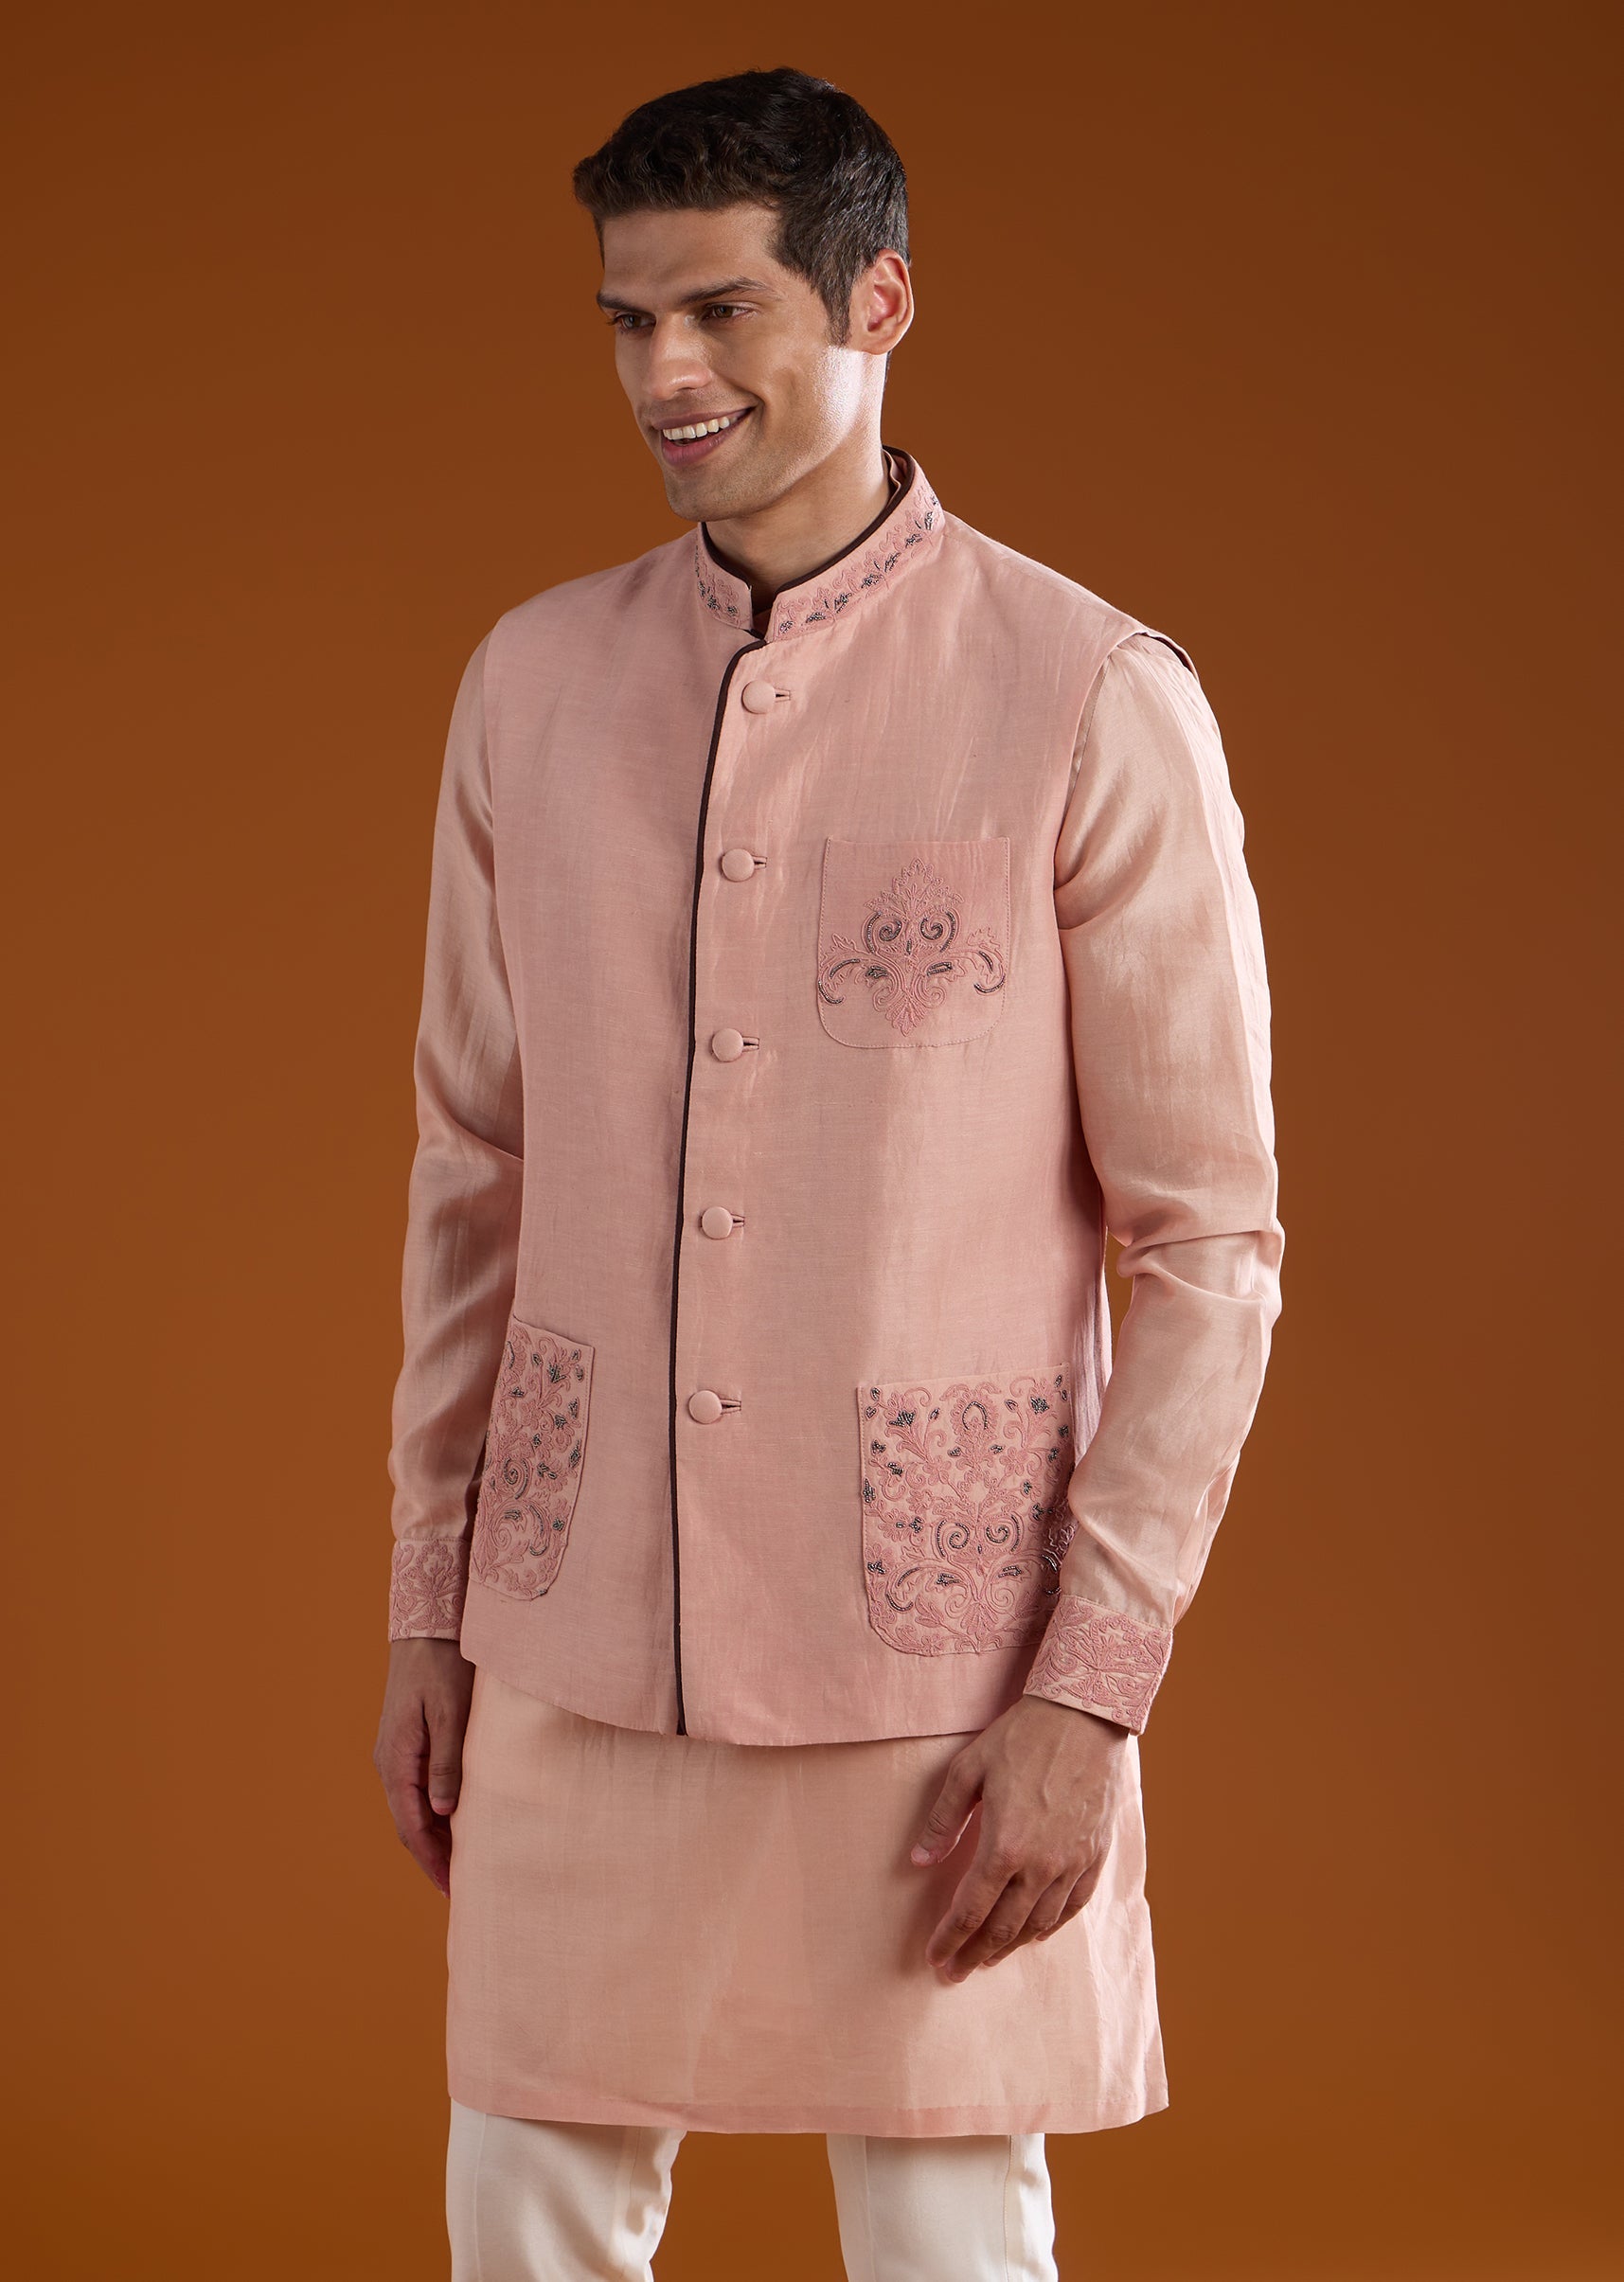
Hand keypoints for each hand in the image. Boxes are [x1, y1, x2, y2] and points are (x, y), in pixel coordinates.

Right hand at [372, 1637, 475, 1896]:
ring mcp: (396, 1753)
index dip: (432, 1860)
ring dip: (433, 1836)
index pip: (412, 1825)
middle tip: (461, 1886)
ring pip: (412, 1808)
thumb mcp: (450, 1713)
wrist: (426, 1629)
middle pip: (409, 1823)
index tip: (452, 1888)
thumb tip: (443, 1812)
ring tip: (461, 1862)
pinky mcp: (407, 1742)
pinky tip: (454, 1819)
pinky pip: (417, 1788)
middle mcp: (390, 1762)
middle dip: (432, 1857)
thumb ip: (448, 1762)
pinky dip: (434, 1812)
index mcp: (397, 1760)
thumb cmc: (442, 1667)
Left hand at [910, 1693, 1128, 1980]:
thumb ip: (943, 1820)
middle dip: (973, 1955)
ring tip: (987, 1957)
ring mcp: (1072, 1863)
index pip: (969, 1910)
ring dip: (1009, 1946)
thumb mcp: (968, 1770)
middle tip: (954, 1973)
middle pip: (1002, 1928)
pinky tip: (1034, 1934)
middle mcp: (1041, 1865)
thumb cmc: (1021, 1737)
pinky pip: (1072, 1907)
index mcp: (1004, 1845)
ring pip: (1037, 1924)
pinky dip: (1049, 1927)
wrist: (1084, 1716)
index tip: (934, 1958)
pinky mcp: (1095, 1856)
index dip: (949, 1939)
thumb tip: (919, 1861)